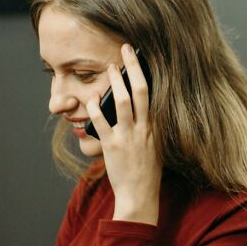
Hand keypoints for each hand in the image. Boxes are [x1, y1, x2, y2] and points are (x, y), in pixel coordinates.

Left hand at [86, 43, 161, 224]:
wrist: (140, 196)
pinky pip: (101, 122)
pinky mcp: (112, 146)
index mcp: (156, 128)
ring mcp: (128, 137)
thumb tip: (141, 112)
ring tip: (110, 69)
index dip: (146, 74)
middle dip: (133, 68)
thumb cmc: (147, 173)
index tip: (138, 59)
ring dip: (115, 83)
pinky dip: (94, 109)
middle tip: (126, 50)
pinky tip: (90, 100)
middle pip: (141, 91)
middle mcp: (144, 129)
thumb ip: (149, 129)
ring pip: (123, 102)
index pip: (153, 95)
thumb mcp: (155, 148)